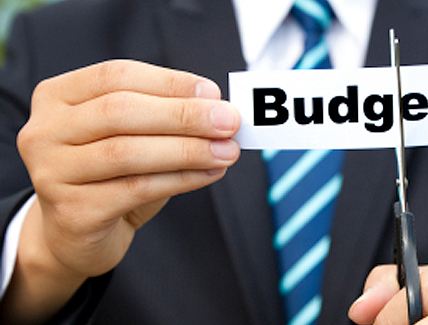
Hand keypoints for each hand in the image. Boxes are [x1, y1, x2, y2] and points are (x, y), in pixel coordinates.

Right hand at [1, 60, 239, 322]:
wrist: (76, 235)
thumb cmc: (112, 176)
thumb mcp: (134, 136)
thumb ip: (166, 117)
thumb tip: (220, 109)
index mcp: (58, 96)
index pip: (117, 76)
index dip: (169, 82)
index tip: (214, 93)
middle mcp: (44, 130)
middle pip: (120, 111)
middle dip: (184, 115)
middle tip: (230, 122)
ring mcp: (51, 172)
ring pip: (128, 152)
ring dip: (188, 150)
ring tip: (227, 151)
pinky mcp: (71, 212)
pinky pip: (136, 190)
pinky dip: (181, 179)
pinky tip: (210, 174)